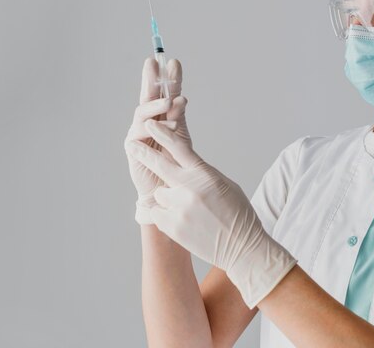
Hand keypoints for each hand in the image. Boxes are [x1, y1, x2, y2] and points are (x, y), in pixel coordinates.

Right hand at [124, 57, 187, 223]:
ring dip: (156, 106)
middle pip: (148, 96)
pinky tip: (163, 125)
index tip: (174, 62)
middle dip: (150, 79)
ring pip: (143, 113)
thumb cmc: (174, 163)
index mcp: (161, 116)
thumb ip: (178, 116)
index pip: (164, 92)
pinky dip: (150, 128)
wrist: (169, 191)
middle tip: (154, 63)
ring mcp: (138, 133)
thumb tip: (181, 97)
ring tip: (170, 101)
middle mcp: (147, 121)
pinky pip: (138, 134)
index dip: (168, 78)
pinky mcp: (132, 148)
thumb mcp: (180, 135)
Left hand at [125, 119, 297, 308]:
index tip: (150, 124)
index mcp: (205, 175)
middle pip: (159, 165)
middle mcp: (190, 189)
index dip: (162, 134)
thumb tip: (185, 165)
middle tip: (131, 144)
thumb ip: (202, 174)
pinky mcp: (172, 227)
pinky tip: (184, 221)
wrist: (243, 247)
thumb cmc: (238, 213)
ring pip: (160, 193)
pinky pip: (158, 213)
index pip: (178, 148)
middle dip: (143, 153)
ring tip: (187, 208)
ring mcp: (179, 209)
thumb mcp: (224, 184)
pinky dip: (166, 214)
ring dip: (167, 196)